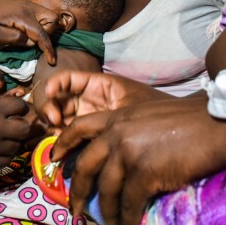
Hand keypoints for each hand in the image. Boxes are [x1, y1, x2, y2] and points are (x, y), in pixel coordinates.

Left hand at [0, 0, 58, 64]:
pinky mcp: (26, 5)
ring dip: (46, 27)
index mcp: (22, 16)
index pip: (42, 34)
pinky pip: (41, 13)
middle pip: (53, 19)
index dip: (48, 49)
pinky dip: (41, 23)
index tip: (51, 61)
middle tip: (36, 42)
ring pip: (49, 15)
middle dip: (49, 33)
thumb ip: (18, 40)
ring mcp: (28, 4)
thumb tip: (33, 43)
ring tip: (32, 37)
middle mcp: (29, 7)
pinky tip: (30, 31)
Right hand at [0, 96, 34, 167]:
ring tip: (2, 139)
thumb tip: (8, 107)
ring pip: (17, 145)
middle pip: (25, 128)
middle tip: (12, 126)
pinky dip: (5, 155)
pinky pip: (7, 159)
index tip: (16, 110)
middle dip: (20, 126)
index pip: (21, 106)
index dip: (19, 107)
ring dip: (12, 141)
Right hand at [37, 71, 171, 127]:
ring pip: (59, 118)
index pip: (67, 79)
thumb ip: (105, 111)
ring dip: (52, 124)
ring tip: (57, 133)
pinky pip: (69, 135)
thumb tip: (80, 120)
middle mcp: (88, 100)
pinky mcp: (89, 136)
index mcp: (97, 85)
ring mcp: (87, 118)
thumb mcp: (129, 105)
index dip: (54, 83)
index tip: (51, 93)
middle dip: (50, 107)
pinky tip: (62, 145)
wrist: (175, 130)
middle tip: (55, 120)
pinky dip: (60, 139)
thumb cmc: (154, 111)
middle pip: (57, 99)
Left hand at [51, 96, 225, 224]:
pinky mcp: (143, 172)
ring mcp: (128, 152)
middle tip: (74, 210)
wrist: (217, 125)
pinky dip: (126, 222)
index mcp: (118, 117)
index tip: (54, 160)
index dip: (64, 144)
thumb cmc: (192, 120)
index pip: (79, 127)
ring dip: (106, 213)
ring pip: (106, 190)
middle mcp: (117, 133)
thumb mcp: (150, 116)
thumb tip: (124, 156)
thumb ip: (132, 130)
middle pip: (85, 166)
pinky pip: (128, 204)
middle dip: (76, 191)